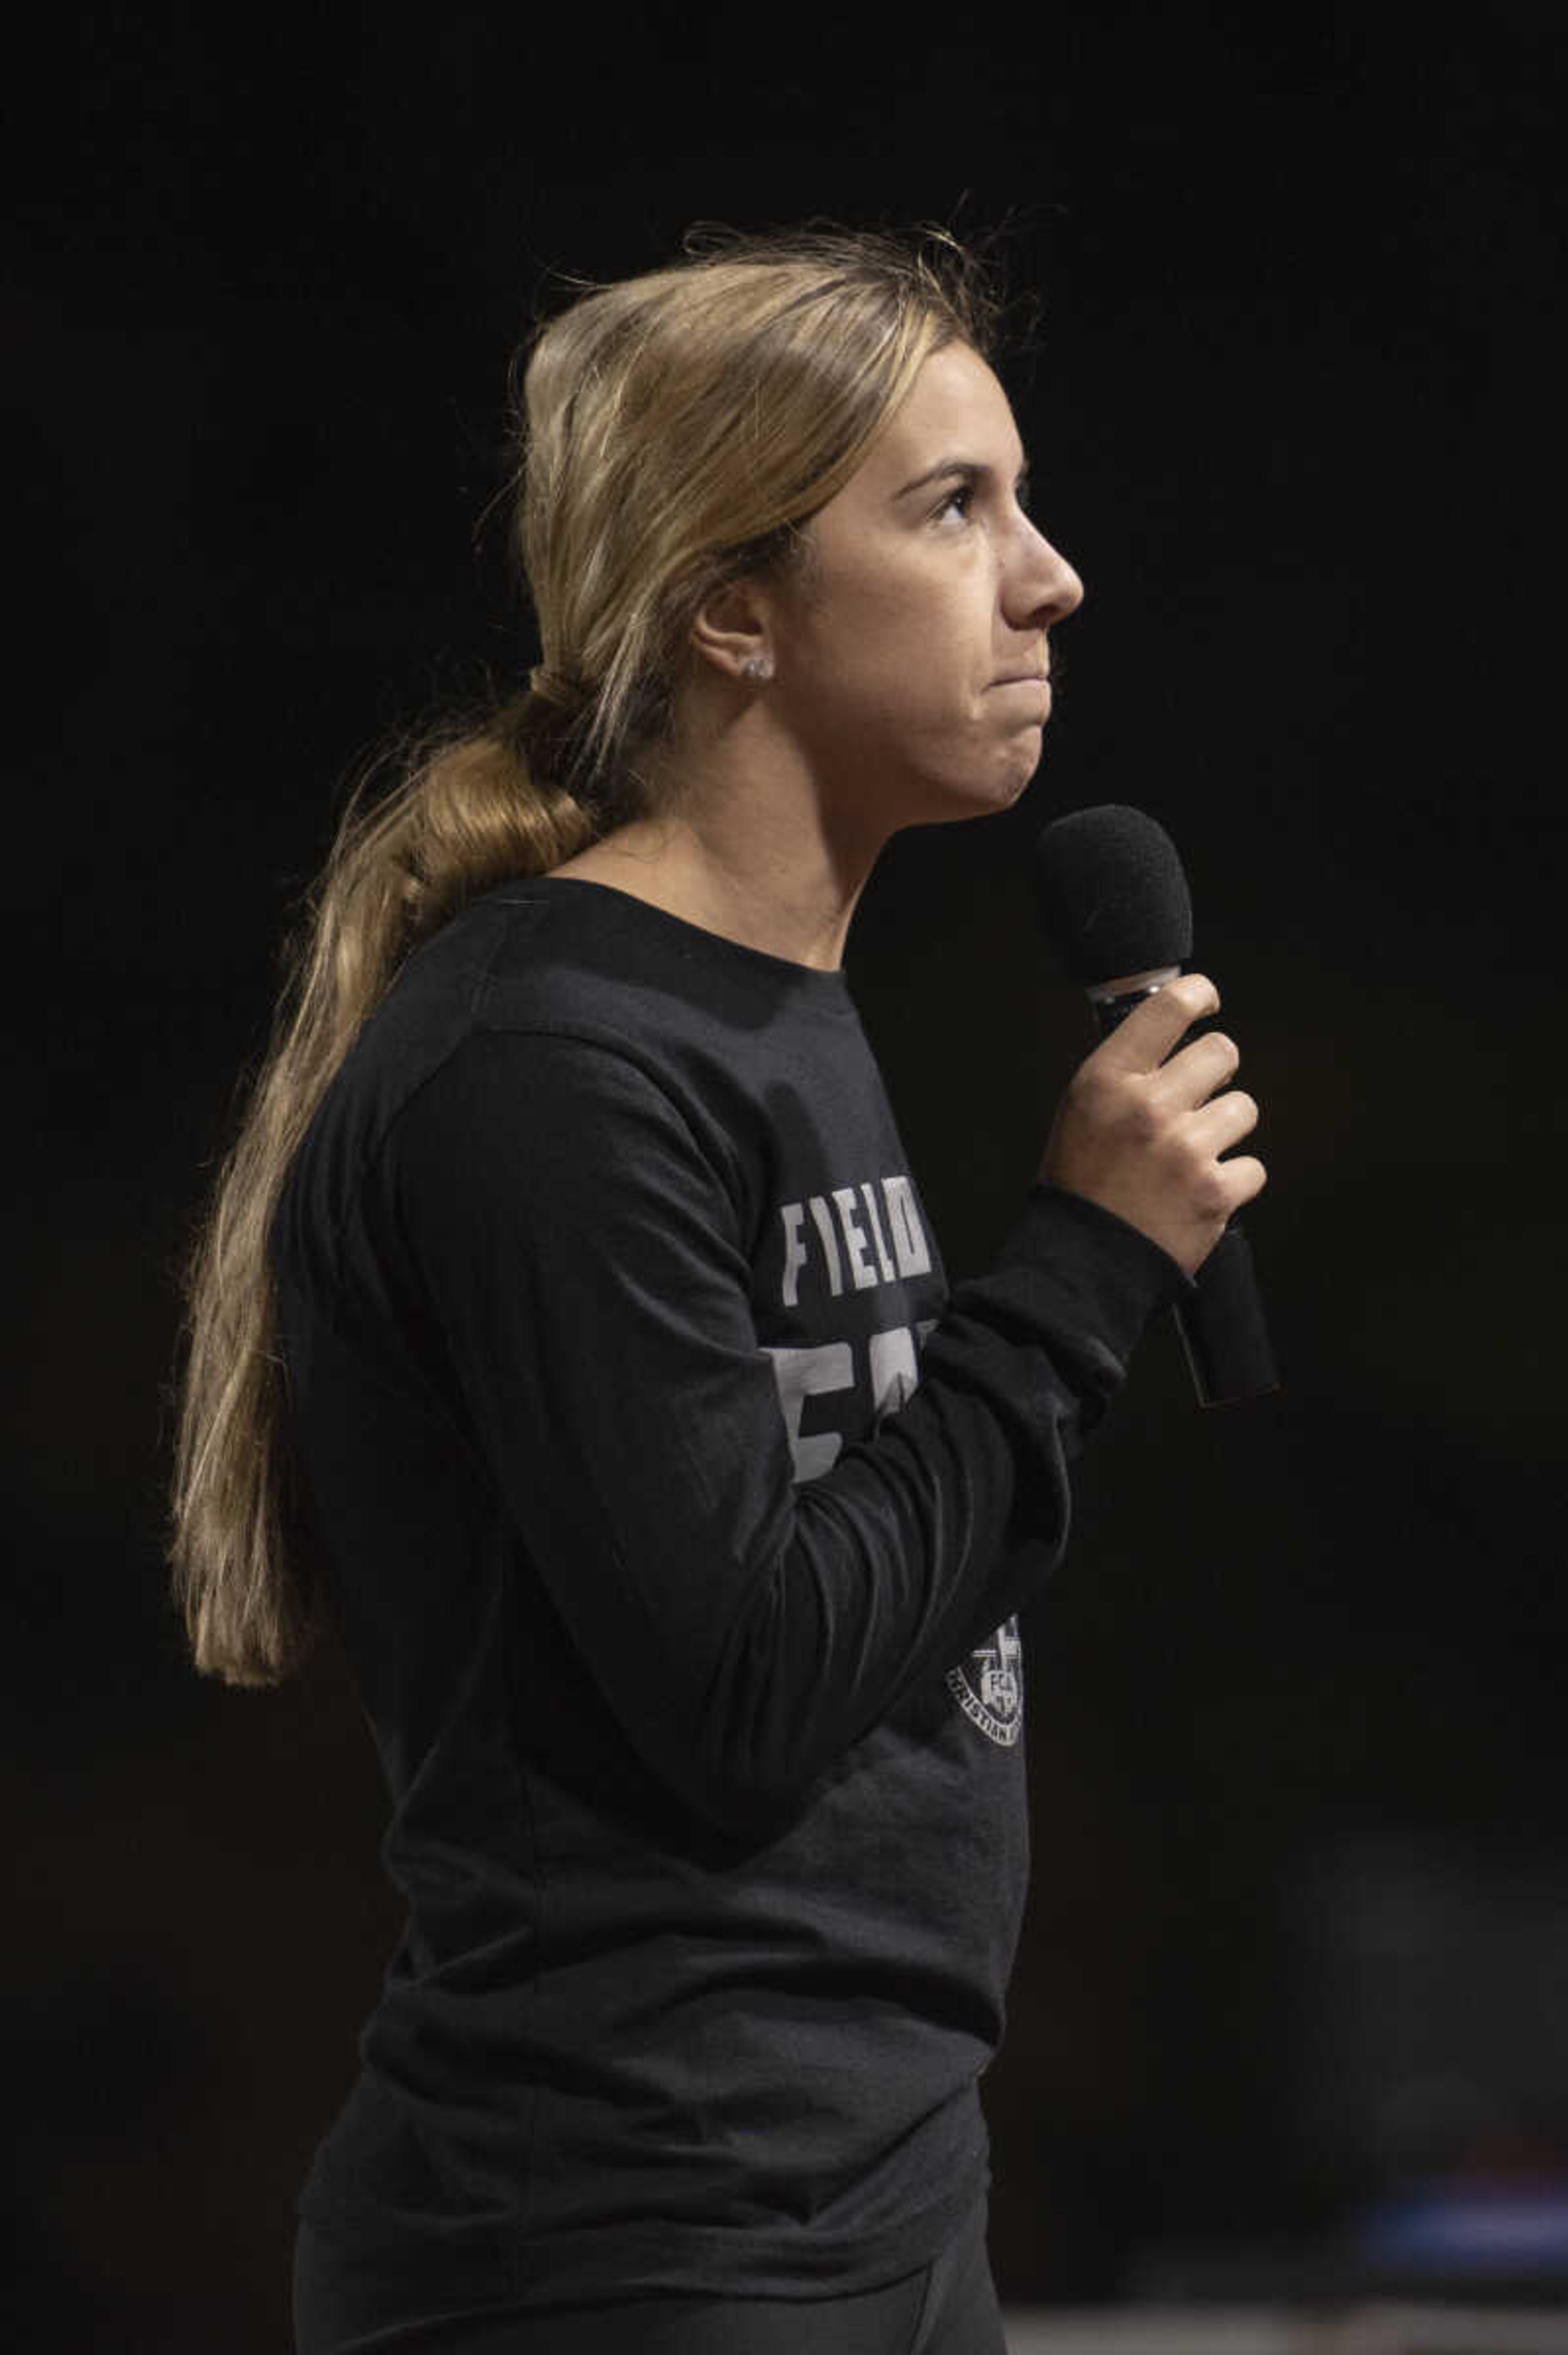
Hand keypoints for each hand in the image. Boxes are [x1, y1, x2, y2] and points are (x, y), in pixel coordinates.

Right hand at [1038, 973, 1265, 1277]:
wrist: (1084, 1262)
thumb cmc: (1080, 1186)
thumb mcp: (1081, 1111)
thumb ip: (1124, 1072)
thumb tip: (1170, 1040)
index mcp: (1108, 1080)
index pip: (1169, 1006)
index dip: (1199, 995)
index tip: (1207, 1002)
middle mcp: (1148, 1107)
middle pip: (1222, 1052)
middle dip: (1216, 1072)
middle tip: (1198, 1097)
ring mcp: (1185, 1149)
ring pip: (1244, 1108)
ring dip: (1226, 1128)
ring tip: (1195, 1153)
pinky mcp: (1215, 1192)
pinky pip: (1253, 1167)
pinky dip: (1233, 1181)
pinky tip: (1202, 1191)